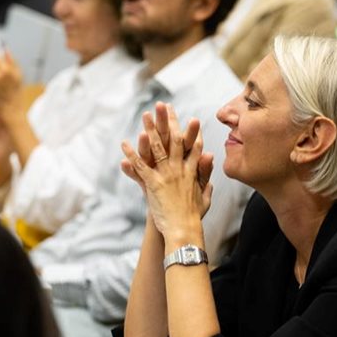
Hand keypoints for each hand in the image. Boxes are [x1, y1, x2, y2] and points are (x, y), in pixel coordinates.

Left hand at [121, 102, 212, 238]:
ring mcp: (167, 175)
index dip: (193, 132)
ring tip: (145, 115)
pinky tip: (125, 143)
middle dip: (169, 122)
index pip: (194, 148)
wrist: (184, 230)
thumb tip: (212, 164)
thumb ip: (206, 179)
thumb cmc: (194, 217)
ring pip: (157, 148)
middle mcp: (180, 169)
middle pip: (174, 140)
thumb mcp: (205, 197)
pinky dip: (132, 154)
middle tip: (164, 106)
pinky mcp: (154, 183)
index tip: (192, 119)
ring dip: (150, 130)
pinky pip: (141, 166)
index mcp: (192, 172)